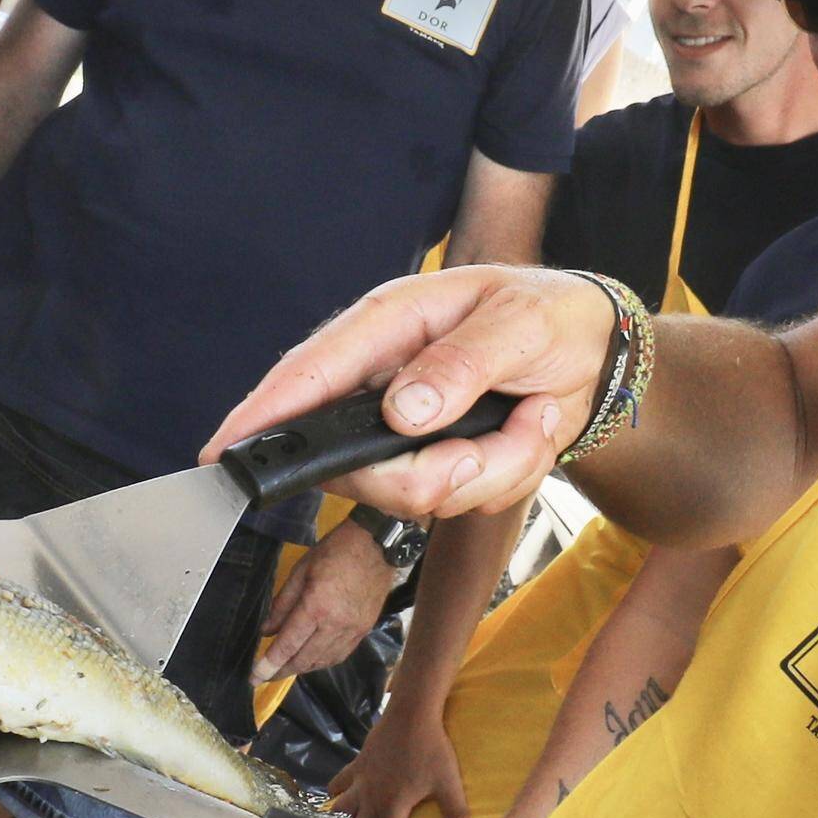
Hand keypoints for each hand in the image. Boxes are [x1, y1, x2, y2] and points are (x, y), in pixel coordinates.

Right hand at [203, 266, 614, 524]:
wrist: (595, 348)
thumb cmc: (548, 313)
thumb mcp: (517, 323)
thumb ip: (461, 364)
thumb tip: (402, 412)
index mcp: (388, 326)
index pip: (308, 375)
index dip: (260, 416)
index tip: (223, 453)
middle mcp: (385, 383)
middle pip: (362, 468)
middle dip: (439, 472)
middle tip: (501, 438)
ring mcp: (408, 431)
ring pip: (419, 494)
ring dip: (494, 468)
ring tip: (530, 417)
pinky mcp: (439, 462)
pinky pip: (461, 503)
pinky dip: (509, 477)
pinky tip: (526, 432)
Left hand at [250, 523, 399, 680]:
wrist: (376, 545)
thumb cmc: (335, 551)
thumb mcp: (301, 571)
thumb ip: (282, 604)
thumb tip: (267, 630)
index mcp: (317, 608)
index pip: (288, 645)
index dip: (269, 664)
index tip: (254, 678)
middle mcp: (336, 626)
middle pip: (304, 660)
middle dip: (281, 671)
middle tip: (264, 676)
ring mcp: (353, 631)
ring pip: (322, 662)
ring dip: (302, 668)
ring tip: (285, 667)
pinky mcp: (364, 631)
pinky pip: (339, 655)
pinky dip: (322, 662)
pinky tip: (311, 659)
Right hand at [335, 694, 469, 817]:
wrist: (411, 713)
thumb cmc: (431, 749)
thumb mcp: (448, 783)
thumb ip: (456, 814)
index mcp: (393, 807)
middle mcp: (371, 798)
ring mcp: (361, 781)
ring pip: (341, 809)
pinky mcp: (357, 764)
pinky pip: (339, 782)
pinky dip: (334, 792)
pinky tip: (332, 797)